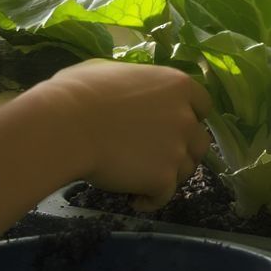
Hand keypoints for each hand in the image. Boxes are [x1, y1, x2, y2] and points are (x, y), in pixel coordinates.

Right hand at [36, 59, 211, 211]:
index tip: (171, 126)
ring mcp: (176, 149)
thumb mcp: (111, 71)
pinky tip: (133, 198)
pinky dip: (150, 199)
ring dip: (167, 175)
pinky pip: (164, 195)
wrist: (67, 125)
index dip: (190, 117)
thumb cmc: (82, 92)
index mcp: (176, 84)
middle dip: (182, 150)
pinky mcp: (163, 178)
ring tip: (139, 177)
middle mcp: (185, 116)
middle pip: (199, 141)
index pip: (203, 105)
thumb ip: (134, 83)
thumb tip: (126, 88)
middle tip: (154, 156)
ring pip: (185, 170)